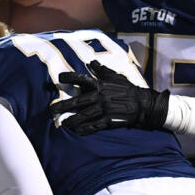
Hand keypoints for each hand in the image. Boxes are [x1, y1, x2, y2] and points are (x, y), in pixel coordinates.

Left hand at [52, 61, 168, 134]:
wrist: (143, 104)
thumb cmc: (128, 89)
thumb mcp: (115, 77)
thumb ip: (101, 70)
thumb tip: (91, 62)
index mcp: (100, 85)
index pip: (82, 79)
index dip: (70, 78)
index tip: (59, 78)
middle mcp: (100, 96)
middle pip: (77, 101)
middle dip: (63, 105)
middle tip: (51, 109)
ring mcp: (104, 109)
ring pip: (83, 115)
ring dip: (72, 120)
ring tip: (63, 123)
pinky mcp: (109, 120)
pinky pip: (94, 126)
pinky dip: (85, 130)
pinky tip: (77, 132)